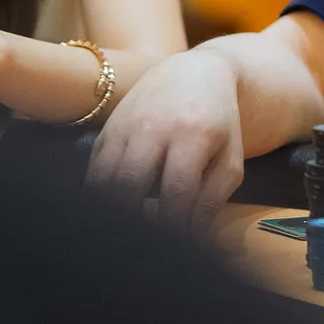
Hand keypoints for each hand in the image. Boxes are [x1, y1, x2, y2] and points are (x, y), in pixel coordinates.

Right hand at [86, 49, 244, 230]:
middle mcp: (153, 128)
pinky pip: (93, 173)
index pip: (175, 192)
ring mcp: (125, 127)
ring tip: (127, 237)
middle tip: (144, 248)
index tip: (177, 250)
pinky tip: (113, 216)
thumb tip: (191, 237)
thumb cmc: (219, 122)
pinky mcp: (106, 131)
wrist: (196, 73)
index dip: (173, 228)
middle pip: (130, 187)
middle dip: (135, 224)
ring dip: (113, 215)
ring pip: (104, 183)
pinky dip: (100, 200)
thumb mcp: (230, 157)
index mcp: (192, 134)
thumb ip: (213, 198)